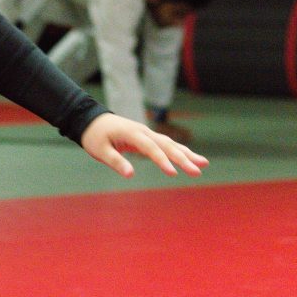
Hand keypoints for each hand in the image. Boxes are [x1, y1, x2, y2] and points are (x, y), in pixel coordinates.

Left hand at [80, 113, 207, 178]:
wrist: (92, 121)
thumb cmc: (95, 137)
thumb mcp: (100, 151)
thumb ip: (115, 162)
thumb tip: (130, 175)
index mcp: (132, 134)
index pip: (151, 148)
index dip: (162, 161)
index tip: (173, 173)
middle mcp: (144, 131)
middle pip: (167, 145)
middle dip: (183, 159)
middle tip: (197, 171)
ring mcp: (148, 133)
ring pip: (171, 143)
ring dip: (187, 154)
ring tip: (204, 164)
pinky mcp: (148, 137)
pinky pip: (167, 144)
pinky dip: (180, 151)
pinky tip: (192, 159)